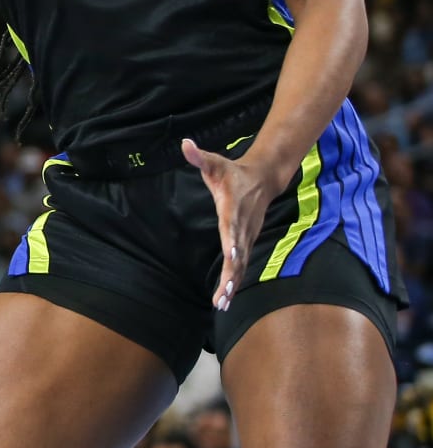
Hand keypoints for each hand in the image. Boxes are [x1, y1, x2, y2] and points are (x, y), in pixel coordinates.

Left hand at [181, 137, 278, 309]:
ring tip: (221, 304)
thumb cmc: (233, 172)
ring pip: (242, 264)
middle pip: (239, 254)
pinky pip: (242, 264)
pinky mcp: (247, 242)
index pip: (233, 227)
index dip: (233, 241)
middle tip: (222, 296)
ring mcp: (247, 236)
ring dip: (233, 284)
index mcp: (233, 209)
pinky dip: (235, 281)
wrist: (263, 178)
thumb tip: (185, 143)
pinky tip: (225, 298)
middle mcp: (242, 227)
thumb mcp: (215, 162)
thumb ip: (199, 156)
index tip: (231, 255)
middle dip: (232, 275)